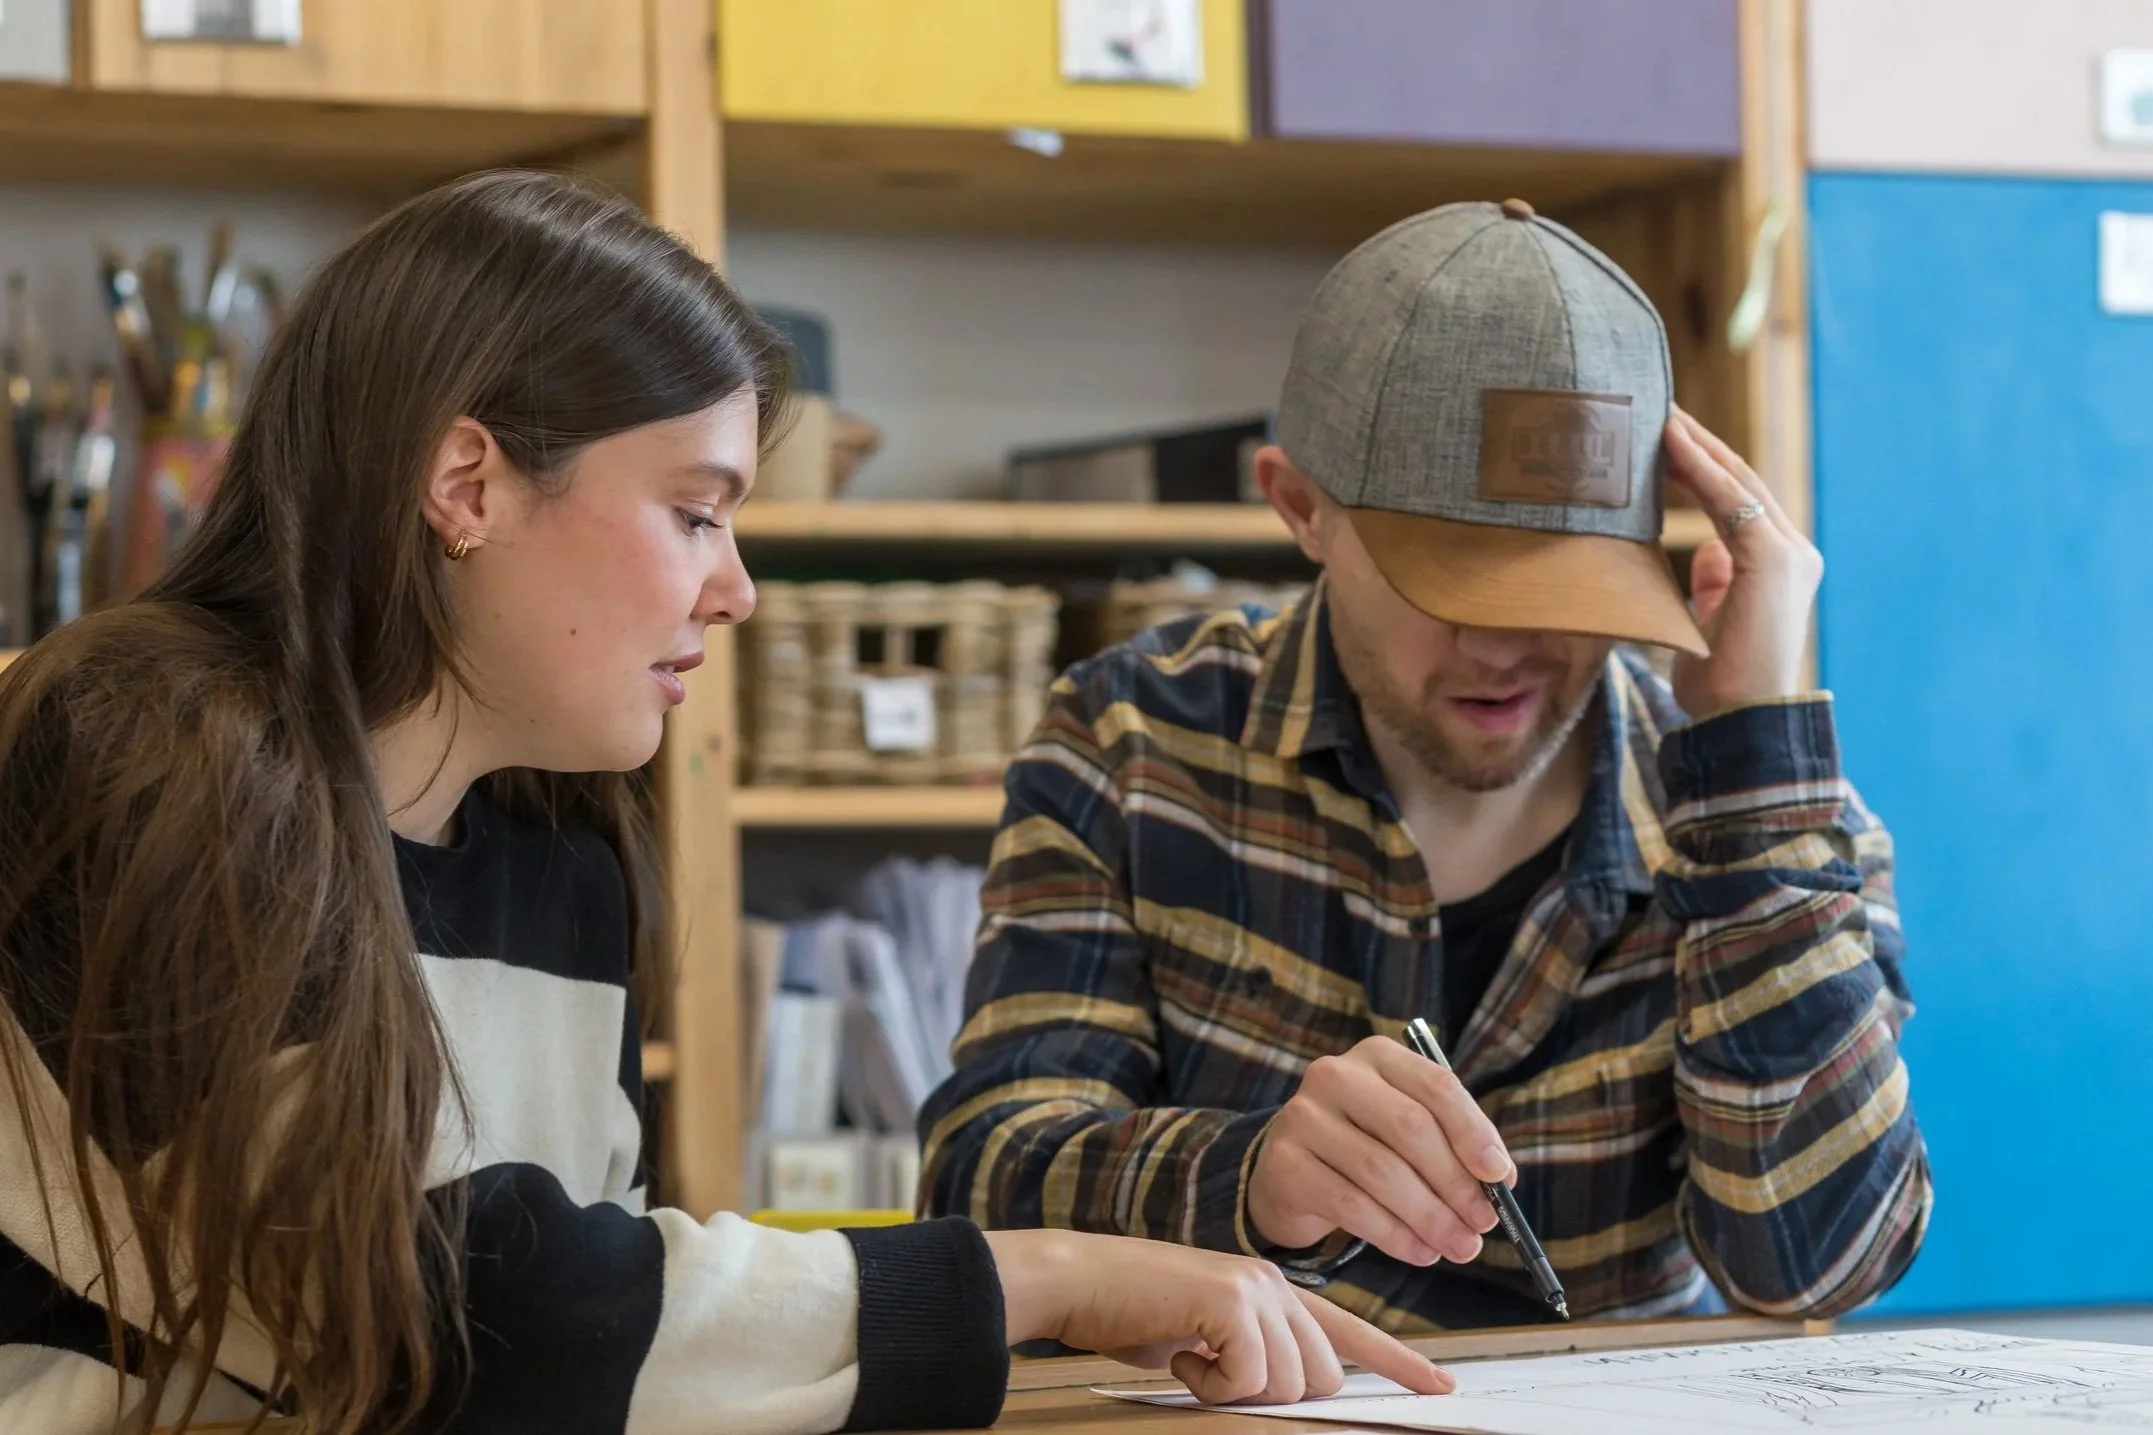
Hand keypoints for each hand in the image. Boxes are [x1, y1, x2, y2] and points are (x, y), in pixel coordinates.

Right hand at [983, 1228, 1453, 1404]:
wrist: (1078, 1280)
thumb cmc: (1132, 1314)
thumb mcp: (1205, 1337)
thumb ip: (1252, 1354)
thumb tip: (1291, 1393)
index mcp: (1275, 1291)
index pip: (1351, 1330)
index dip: (1399, 1362)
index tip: (1442, 1387)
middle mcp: (1276, 1284)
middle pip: (1323, 1377)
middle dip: (1272, 1395)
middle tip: (1212, 1371)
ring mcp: (1256, 1288)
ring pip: (1290, 1384)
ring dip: (1234, 1391)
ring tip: (1190, 1357)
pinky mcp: (1230, 1300)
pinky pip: (1248, 1379)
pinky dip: (1210, 1385)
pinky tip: (1178, 1352)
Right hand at [1246, 1035, 1510, 1269]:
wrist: (1292, 1173)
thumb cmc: (1367, 1148)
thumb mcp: (1408, 1134)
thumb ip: (1454, 1147)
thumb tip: (1500, 1180)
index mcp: (1378, 1056)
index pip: (1436, 1086)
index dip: (1474, 1132)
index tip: (1500, 1176)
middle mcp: (1335, 1075)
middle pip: (1410, 1128)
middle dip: (1455, 1183)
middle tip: (1482, 1225)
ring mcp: (1303, 1117)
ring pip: (1383, 1171)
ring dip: (1430, 1217)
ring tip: (1459, 1247)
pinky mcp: (1285, 1163)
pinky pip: (1351, 1205)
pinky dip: (1395, 1235)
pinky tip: (1420, 1252)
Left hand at [1663, 409, 1823, 719]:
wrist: (1740, 718)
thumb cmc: (1721, 680)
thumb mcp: (1711, 618)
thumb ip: (1715, 580)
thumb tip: (1705, 549)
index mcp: (1779, 565)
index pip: (1739, 501)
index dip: (1704, 465)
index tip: (1666, 437)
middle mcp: (1792, 552)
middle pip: (1742, 481)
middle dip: (1701, 445)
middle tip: (1659, 411)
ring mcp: (1788, 554)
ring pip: (1737, 482)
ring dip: (1696, 447)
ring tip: (1658, 417)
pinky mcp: (1775, 559)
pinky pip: (1730, 501)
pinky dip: (1699, 469)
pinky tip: (1671, 445)